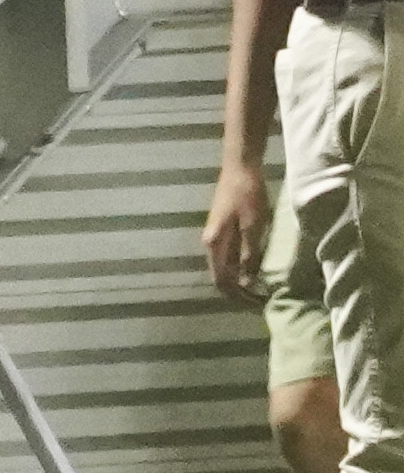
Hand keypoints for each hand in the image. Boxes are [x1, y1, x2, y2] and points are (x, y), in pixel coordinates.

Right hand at [203, 161, 272, 301]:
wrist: (239, 169)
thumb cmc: (248, 196)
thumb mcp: (254, 226)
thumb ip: (249, 254)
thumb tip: (247, 281)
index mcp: (215, 244)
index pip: (221, 280)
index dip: (238, 295)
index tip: (258, 303)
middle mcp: (210, 244)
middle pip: (220, 276)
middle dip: (238, 291)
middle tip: (262, 298)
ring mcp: (215, 237)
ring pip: (224, 268)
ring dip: (240, 280)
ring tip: (261, 286)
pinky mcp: (222, 231)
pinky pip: (228, 257)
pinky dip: (240, 268)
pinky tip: (255, 268)